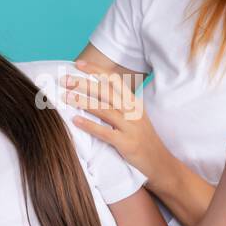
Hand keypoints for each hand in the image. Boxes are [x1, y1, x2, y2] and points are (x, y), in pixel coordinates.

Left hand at [61, 60, 167, 177]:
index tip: (77, 64)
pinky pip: (105, 132)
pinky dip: (90, 125)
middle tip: (65, 80)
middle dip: (84, 83)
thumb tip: (93, 94)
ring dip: (84, 101)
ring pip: (105, 109)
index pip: (114, 79)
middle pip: (106, 91)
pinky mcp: (127, 143)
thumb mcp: (134, 117)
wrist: (159, 162)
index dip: (95, 70)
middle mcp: (133, 111)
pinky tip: (76, 120)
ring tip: (66, 97)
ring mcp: (130, 126)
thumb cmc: (142, 139)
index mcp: (133, 102)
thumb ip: (118, 105)